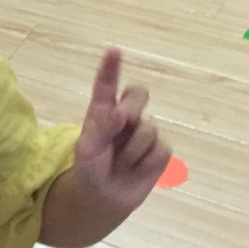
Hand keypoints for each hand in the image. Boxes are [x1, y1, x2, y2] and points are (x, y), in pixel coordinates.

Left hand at [72, 49, 170, 218]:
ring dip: (132, 150)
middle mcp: (126, 115)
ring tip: (120, 163)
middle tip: (119, 126)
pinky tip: (135, 169)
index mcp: (103, 110)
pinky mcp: (160, 151)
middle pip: (139, 94)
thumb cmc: (90, 167)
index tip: (113, 50)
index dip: (111, 68)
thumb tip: (120, 111)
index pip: (108, 85)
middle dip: (131, 108)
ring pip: (149, 128)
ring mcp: (145, 131)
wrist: (104, 197)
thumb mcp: (87, 149)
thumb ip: (102, 128)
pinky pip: (160, 149)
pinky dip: (146, 163)